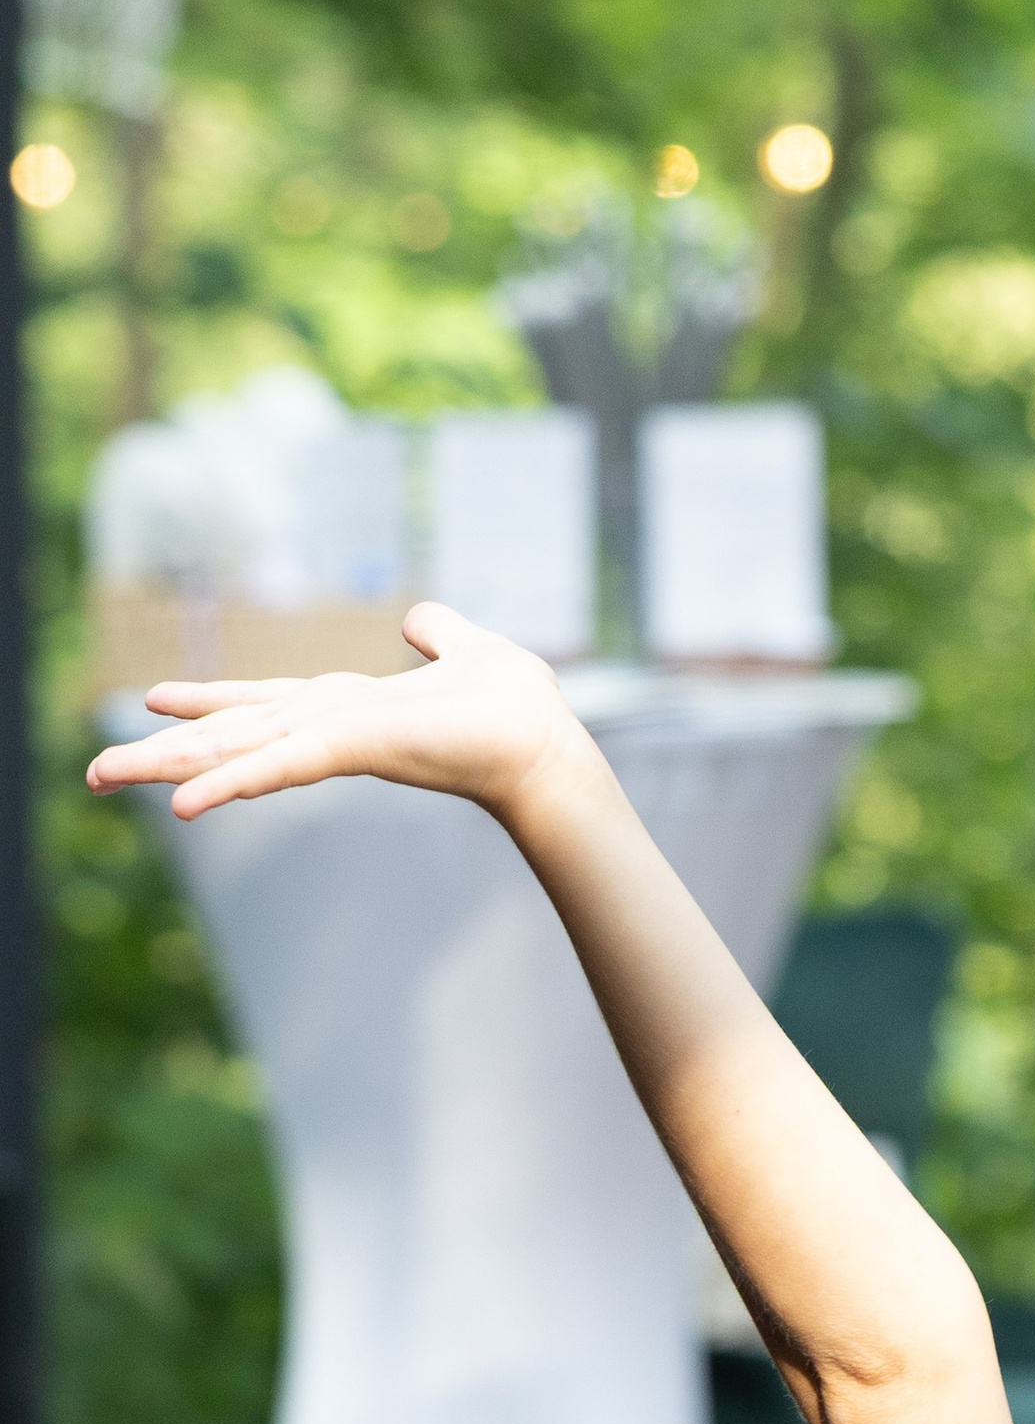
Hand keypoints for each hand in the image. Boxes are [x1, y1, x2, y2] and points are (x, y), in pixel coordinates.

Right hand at [84, 601, 591, 831]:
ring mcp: (335, 740)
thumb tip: (417, 618)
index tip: (157, 702)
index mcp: (348, 707)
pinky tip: (185, 805)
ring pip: (237, 752)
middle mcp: (330, 727)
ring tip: (104, 778)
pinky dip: (233, 782)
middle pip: (232, 735)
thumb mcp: (469, 650)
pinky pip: (279, 764)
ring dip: (170, 768)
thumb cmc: (518, 710)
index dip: (213, 703)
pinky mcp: (351, 748)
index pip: (266, 705)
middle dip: (164, 753)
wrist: (547, 746)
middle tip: (97, 771)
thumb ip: (438, 634)